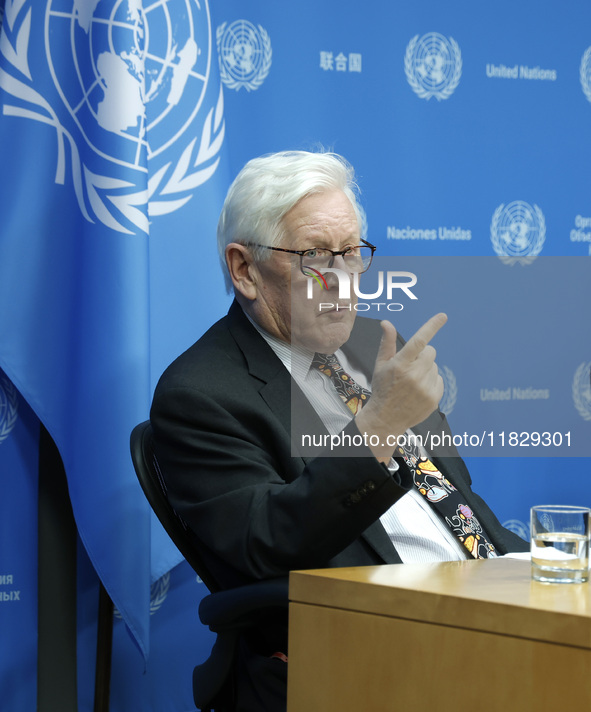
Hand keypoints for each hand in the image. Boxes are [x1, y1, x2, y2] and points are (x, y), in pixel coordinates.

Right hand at [355, 313, 446, 462]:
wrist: (386, 418)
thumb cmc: (383, 388)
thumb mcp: (381, 364)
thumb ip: (386, 342)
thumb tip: (386, 322)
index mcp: (400, 365)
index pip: (419, 341)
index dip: (431, 327)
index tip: (442, 316)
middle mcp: (414, 376)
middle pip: (431, 352)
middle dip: (422, 355)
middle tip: (410, 366)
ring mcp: (425, 388)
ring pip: (435, 366)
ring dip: (426, 369)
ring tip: (412, 382)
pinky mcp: (434, 398)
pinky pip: (439, 379)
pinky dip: (431, 381)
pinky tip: (419, 390)